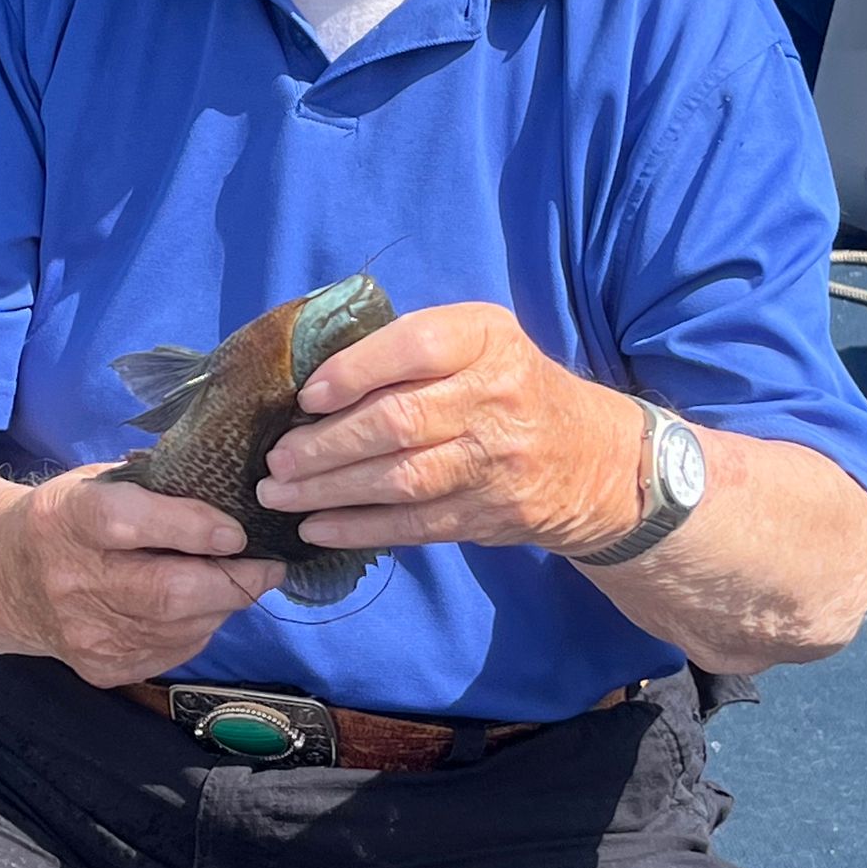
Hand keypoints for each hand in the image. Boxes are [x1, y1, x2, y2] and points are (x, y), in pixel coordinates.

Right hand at [0, 465, 285, 688]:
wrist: (2, 579)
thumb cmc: (65, 519)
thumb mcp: (94, 483)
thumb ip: (156, 485)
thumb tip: (234, 486)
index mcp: (65, 519)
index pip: (129, 525)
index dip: (190, 528)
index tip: (236, 530)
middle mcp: (71, 581)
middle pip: (168, 593)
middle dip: (234, 580)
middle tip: (270, 564)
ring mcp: (86, 634)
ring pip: (184, 627)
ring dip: (224, 604)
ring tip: (238, 579)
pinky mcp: (103, 668)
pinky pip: (177, 650)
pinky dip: (202, 626)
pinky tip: (200, 605)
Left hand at [256, 302, 643, 557]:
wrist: (590, 457)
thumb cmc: (508, 386)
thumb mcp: (479, 341)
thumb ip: (410, 347)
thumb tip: (313, 372)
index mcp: (486, 338)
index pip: (416, 347)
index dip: (354, 371)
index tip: (307, 395)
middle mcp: (496, 397)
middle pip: (399, 421)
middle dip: (326, 444)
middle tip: (276, 460)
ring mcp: (495, 461)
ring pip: (401, 479)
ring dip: (330, 490)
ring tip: (279, 495)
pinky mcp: (489, 514)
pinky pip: (414, 525)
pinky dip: (359, 528)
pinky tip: (317, 528)